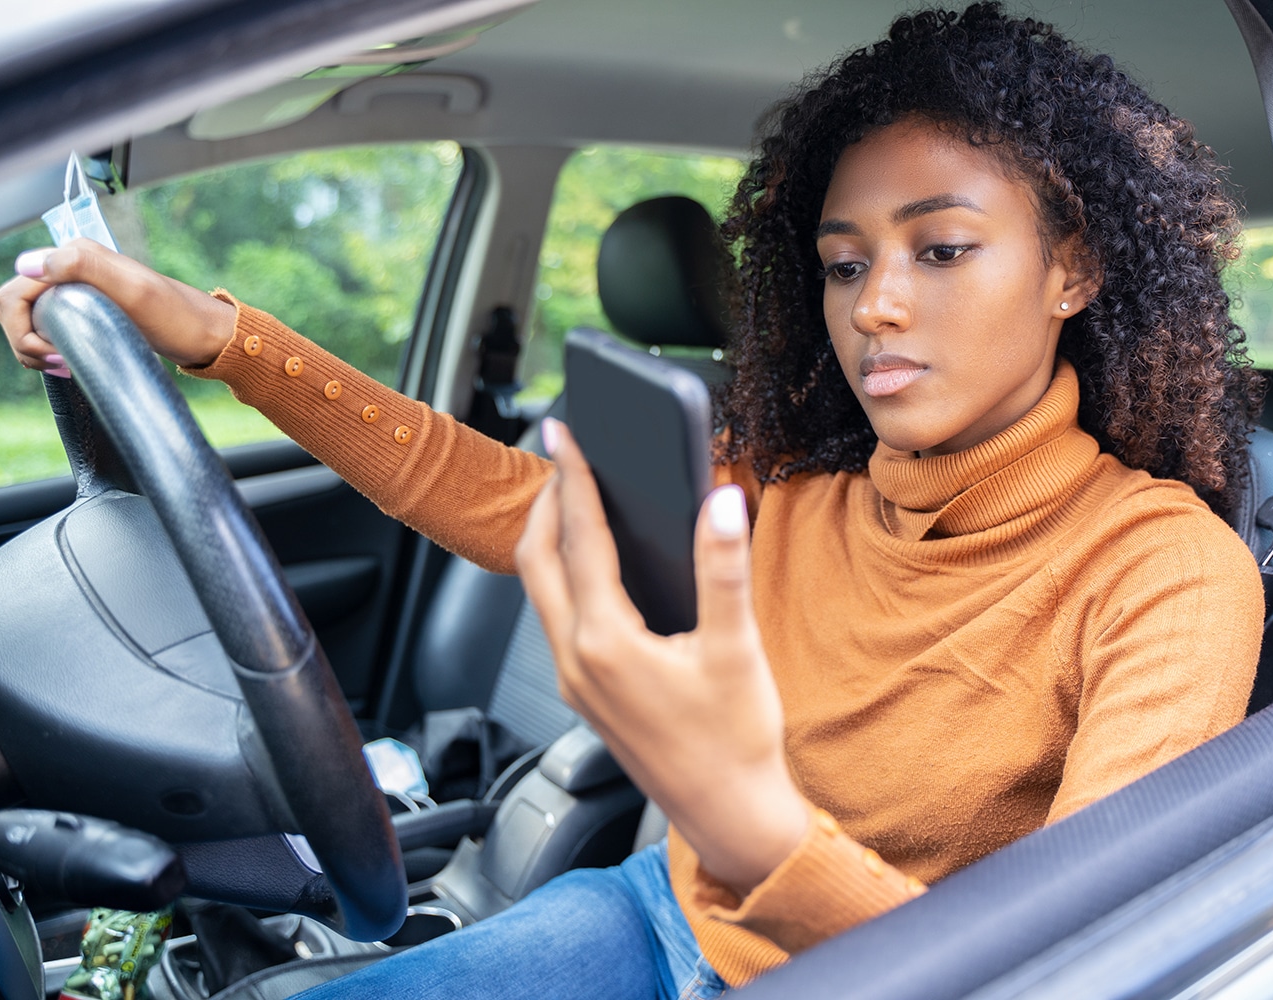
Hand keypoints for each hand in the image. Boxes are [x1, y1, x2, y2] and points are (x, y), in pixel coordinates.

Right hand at [0, 238, 235, 372]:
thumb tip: (27, 265)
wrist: (208, 336)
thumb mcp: (134, 291)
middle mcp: (70, 269)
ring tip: (65, 365)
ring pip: (24, 320)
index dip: (22, 328)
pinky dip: (45, 350)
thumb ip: (83, 267)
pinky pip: (43, 329)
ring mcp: (76, 292)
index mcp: (74, 257)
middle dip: (23, 339)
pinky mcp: (85, 313)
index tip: (56, 353)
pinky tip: (68, 363)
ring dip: (32, 348)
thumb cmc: (178, 317)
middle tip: (59, 362)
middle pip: (11, 305)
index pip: (14, 292)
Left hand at [515, 419, 810, 893]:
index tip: (564, 433)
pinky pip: (558, 619)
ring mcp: (576, 682)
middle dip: (547, 504)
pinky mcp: (587, 695)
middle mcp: (576, 661)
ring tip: (575, 500)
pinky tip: (595, 566)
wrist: (729, 817)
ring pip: (542, 592)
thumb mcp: (735, 648)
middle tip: (565, 458)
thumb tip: (719, 501)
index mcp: (606, 642)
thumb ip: (722, 568)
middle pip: (537, 562)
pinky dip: (566, 576)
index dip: (573, 478)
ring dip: (551, 540)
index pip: (580, 539)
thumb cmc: (735, 743)